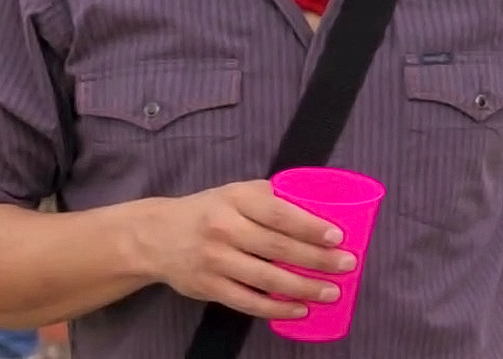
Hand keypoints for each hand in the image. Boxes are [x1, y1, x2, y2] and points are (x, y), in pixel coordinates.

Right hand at [128, 180, 357, 320]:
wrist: (156, 236)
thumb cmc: (210, 210)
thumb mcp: (237, 192)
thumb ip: (272, 197)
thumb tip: (318, 208)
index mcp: (237, 200)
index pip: (280, 214)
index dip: (310, 227)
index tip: (338, 237)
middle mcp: (225, 229)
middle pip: (278, 247)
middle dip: (317, 259)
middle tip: (347, 265)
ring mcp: (215, 261)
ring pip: (266, 279)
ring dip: (303, 288)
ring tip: (331, 292)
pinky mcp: (208, 287)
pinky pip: (247, 302)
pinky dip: (275, 309)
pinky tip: (299, 310)